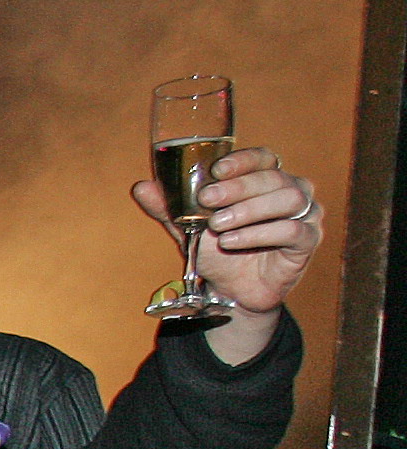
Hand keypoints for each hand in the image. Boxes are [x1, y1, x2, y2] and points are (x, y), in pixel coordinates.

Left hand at [137, 144, 320, 322]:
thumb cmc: (218, 250)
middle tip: (208, 200)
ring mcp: (305, 215)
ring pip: (288, 199)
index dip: (242, 160)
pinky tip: (232, 242)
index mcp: (266, 180)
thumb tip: (141, 187)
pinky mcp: (308, 241)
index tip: (215, 171)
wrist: (231, 291)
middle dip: (238, 187)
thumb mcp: (189, 227)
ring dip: (249, 210)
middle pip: (274, 177)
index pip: (263, 157)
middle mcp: (291, 191)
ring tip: (218, 226)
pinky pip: (292, 231)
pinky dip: (259, 234)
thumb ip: (168, 207)